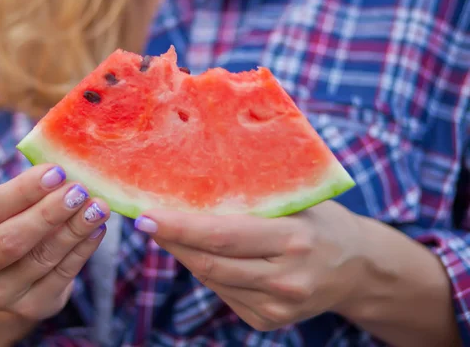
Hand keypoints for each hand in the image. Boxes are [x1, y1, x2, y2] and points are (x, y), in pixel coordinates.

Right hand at [0, 164, 108, 320]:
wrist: (11, 278)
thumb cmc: (11, 225)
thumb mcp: (7, 207)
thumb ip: (29, 190)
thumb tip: (65, 171)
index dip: (24, 190)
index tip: (57, 172)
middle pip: (11, 240)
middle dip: (49, 213)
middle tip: (79, 191)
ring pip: (41, 258)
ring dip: (74, 230)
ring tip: (97, 207)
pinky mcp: (31, 307)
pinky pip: (62, 275)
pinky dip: (83, 249)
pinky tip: (97, 229)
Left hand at [134, 201, 365, 330]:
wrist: (357, 268)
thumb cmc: (322, 222)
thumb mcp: (298, 200)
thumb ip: (255, 196)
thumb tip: (196, 181)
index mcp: (294, 241)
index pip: (222, 236)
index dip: (180, 227)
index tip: (146, 215)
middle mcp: (286, 280)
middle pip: (209, 263)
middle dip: (171, 242)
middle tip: (145, 222)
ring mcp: (277, 307)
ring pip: (211, 279)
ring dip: (184, 255)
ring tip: (168, 232)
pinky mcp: (268, 321)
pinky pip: (223, 292)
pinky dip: (206, 270)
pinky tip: (202, 253)